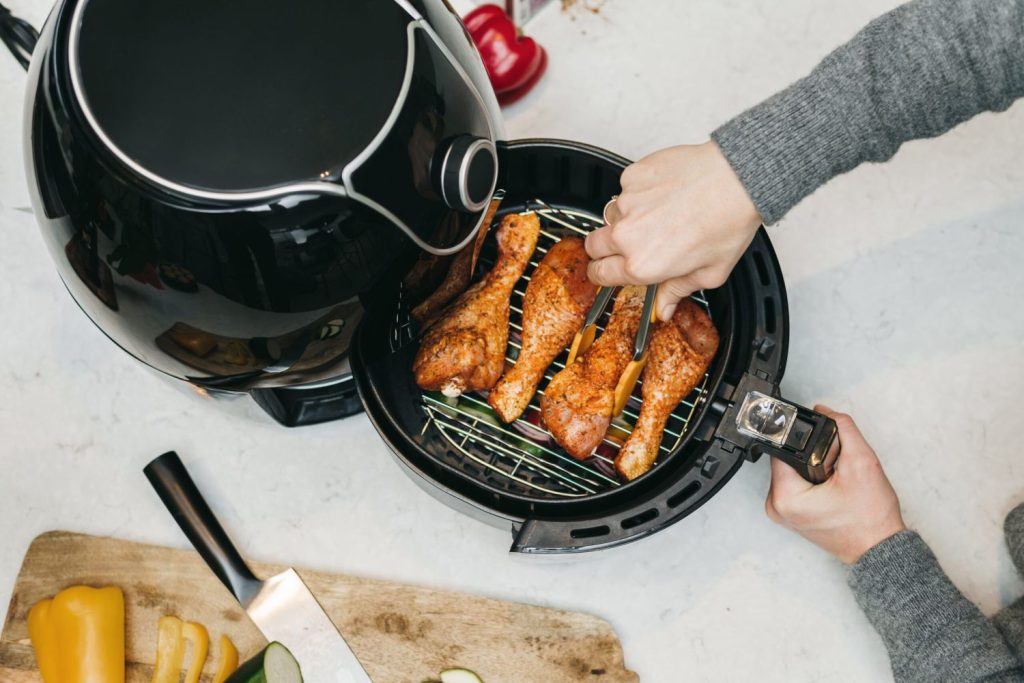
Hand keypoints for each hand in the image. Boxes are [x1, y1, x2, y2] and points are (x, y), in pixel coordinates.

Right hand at [584, 141, 761, 320]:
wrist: (737, 179)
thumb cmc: (727, 223)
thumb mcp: (709, 273)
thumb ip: (678, 291)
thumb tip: (664, 307)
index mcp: (642, 264)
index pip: (600, 274)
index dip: (602, 274)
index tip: (606, 270)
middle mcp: (628, 235)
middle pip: (593, 245)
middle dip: (604, 248)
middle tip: (626, 244)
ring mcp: (627, 203)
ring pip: (610, 215)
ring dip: (624, 218)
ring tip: (654, 214)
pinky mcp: (632, 177)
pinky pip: (625, 188)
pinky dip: (638, 192)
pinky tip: (662, 193)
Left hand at [765, 406, 905, 564]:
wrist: (880, 548)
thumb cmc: (871, 519)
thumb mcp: (863, 462)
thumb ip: (843, 429)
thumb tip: (825, 411)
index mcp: (785, 497)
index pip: (783, 449)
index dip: (806, 440)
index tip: (825, 446)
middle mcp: (777, 506)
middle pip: (787, 459)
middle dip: (812, 456)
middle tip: (836, 468)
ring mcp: (782, 512)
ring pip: (792, 470)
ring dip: (812, 467)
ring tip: (835, 480)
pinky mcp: (790, 514)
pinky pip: (795, 484)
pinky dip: (812, 480)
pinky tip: (830, 487)